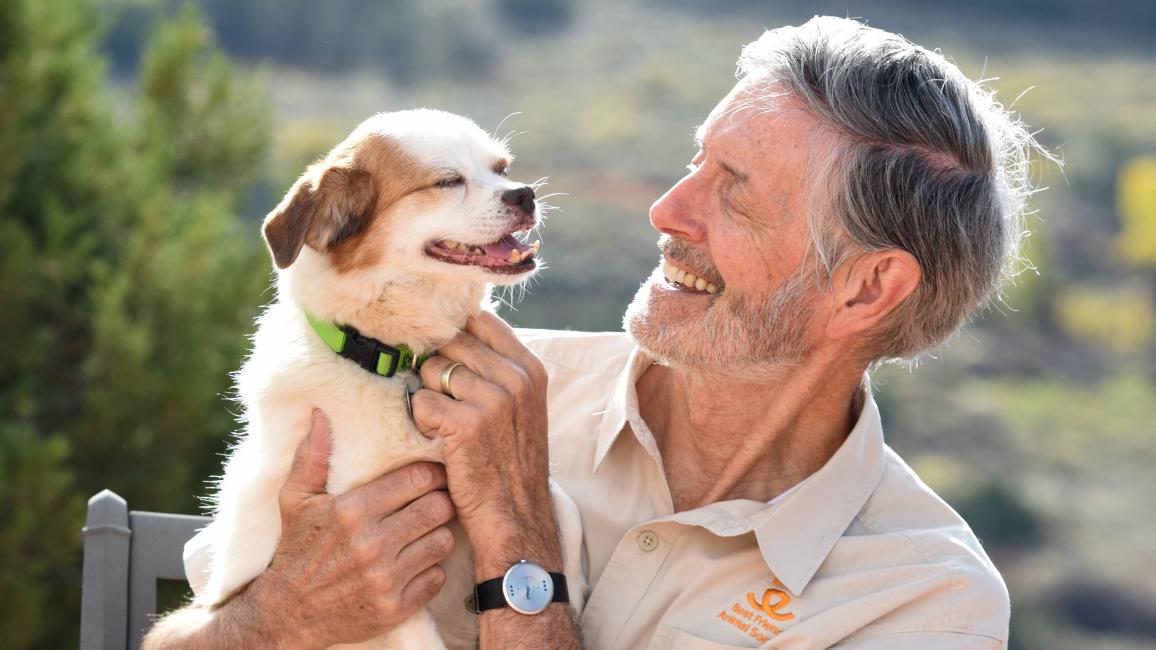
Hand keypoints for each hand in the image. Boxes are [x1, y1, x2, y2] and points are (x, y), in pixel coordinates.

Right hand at [250, 410, 456, 647]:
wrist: (288, 613)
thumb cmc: (296, 549)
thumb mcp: (295, 500)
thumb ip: (312, 457)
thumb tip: (322, 414)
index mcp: (352, 511)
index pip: (417, 479)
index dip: (431, 473)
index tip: (431, 475)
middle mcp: (371, 544)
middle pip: (438, 507)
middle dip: (440, 501)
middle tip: (434, 501)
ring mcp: (385, 578)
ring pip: (443, 541)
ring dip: (438, 534)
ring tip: (425, 531)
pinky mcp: (396, 607)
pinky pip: (437, 576)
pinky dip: (432, 570)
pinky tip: (415, 563)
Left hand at [411, 313, 561, 575]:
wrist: (516, 518)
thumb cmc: (510, 463)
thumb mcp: (521, 407)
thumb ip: (497, 368)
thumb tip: (455, 330)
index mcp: (530, 368)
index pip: (480, 320)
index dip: (454, 333)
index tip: (445, 355)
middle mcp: (516, 378)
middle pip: (450, 342)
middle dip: (436, 367)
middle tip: (444, 401)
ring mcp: (493, 399)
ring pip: (431, 370)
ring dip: (428, 396)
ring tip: (445, 425)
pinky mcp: (466, 424)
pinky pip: (421, 401)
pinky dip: (422, 421)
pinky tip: (439, 441)